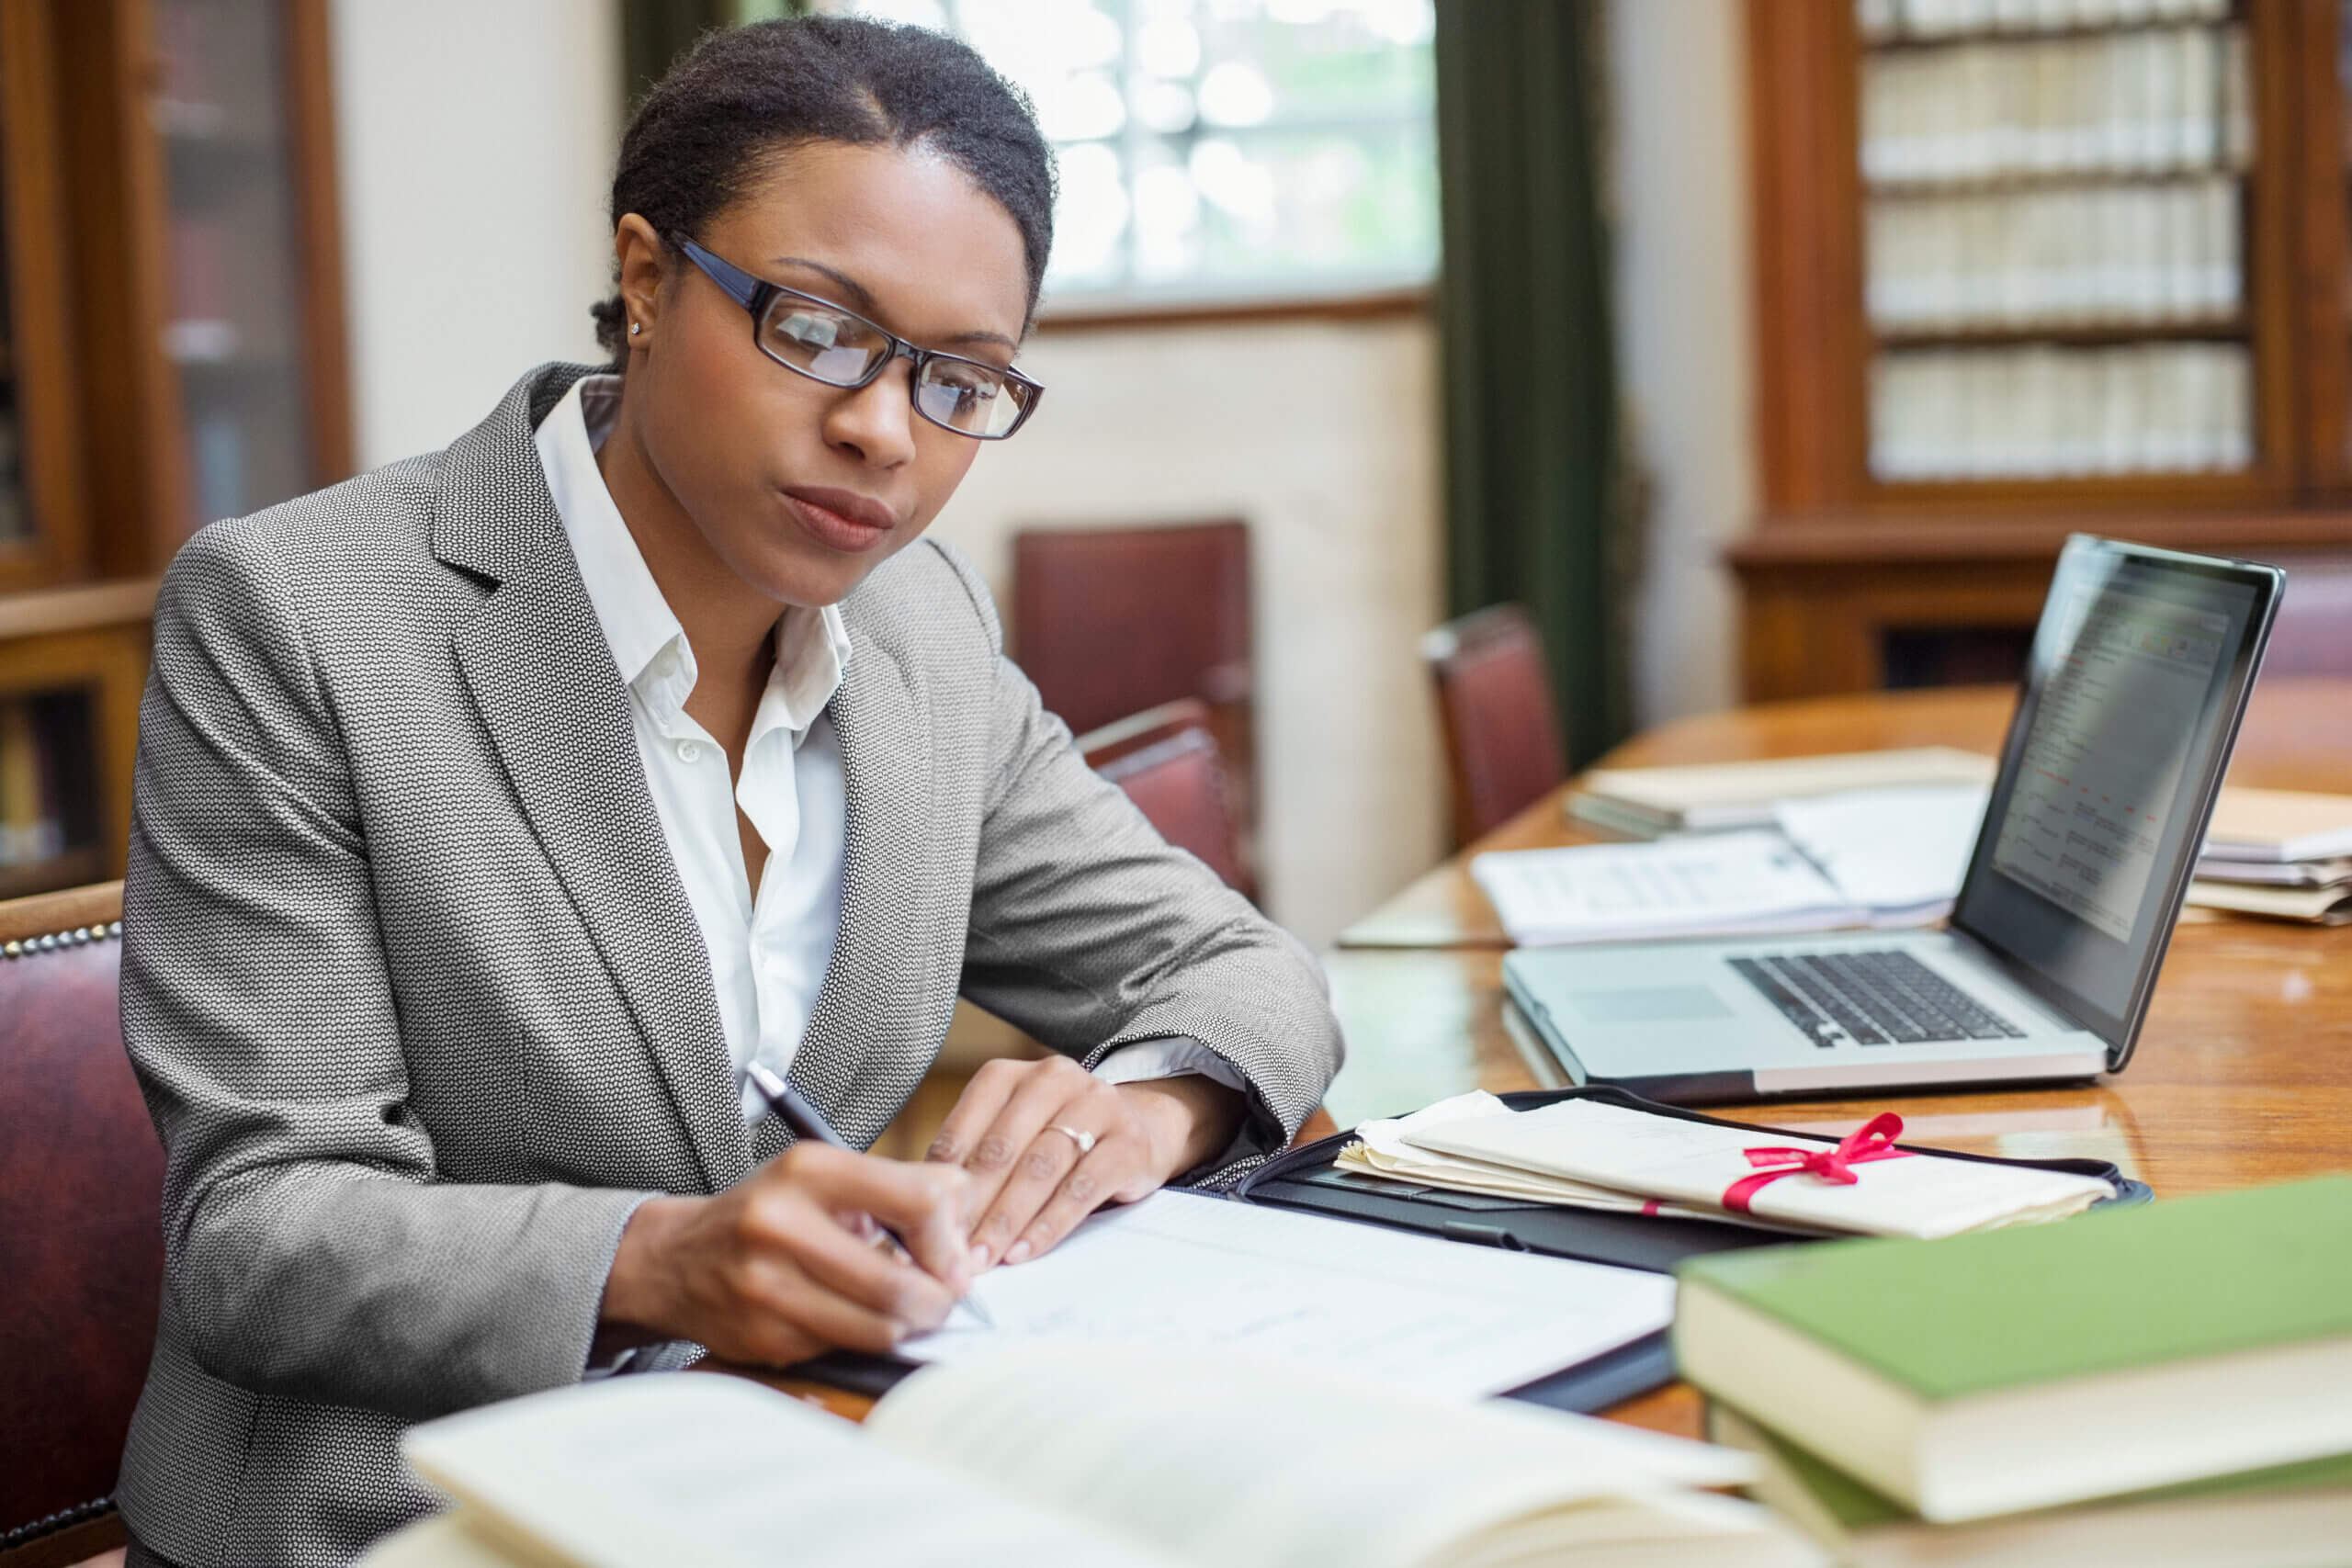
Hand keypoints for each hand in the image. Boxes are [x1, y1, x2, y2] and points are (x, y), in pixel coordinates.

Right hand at [598, 1142, 973, 1367]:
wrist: (674, 1260)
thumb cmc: (767, 1213)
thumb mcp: (823, 1176)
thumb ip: (898, 1188)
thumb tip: (968, 1211)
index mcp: (808, 1169)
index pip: (917, 1200)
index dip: (949, 1237)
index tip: (953, 1255)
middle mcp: (782, 1225)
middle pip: (901, 1284)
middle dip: (938, 1299)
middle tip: (943, 1298)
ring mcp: (767, 1287)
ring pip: (878, 1327)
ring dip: (905, 1325)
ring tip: (904, 1309)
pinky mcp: (762, 1336)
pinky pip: (842, 1348)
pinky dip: (860, 1337)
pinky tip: (849, 1317)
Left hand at [926, 1055, 1245, 1271]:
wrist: (1140, 1129)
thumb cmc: (1057, 1141)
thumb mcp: (1012, 1138)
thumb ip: (972, 1165)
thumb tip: (917, 1216)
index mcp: (1010, 1075)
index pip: (966, 1127)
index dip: (941, 1181)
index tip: (922, 1226)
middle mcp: (1053, 1079)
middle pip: (1002, 1148)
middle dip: (972, 1206)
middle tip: (947, 1252)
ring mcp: (1096, 1105)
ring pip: (1041, 1167)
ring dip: (1007, 1219)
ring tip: (983, 1258)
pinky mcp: (1128, 1142)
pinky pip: (1082, 1187)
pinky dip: (1049, 1224)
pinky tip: (1025, 1251)